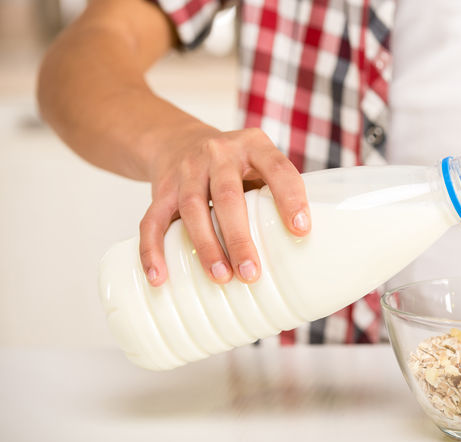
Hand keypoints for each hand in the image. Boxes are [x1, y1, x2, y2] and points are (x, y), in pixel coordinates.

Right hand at [139, 126, 309, 285]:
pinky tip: (159, 277)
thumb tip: (302, 249)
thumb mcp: (259, 165)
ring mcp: (186, 170)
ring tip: (221, 278)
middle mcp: (219, 153)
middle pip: (228, 196)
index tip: (301, 230)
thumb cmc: (235, 166)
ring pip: (192, 209)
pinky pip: (152, 220)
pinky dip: (152, 250)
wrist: (178, 139)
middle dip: (240, 238)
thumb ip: (275, 195)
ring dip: (206, 247)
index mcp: (254, 145)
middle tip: (252, 273)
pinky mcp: (161, 189)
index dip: (290, 198)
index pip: (277, 168)